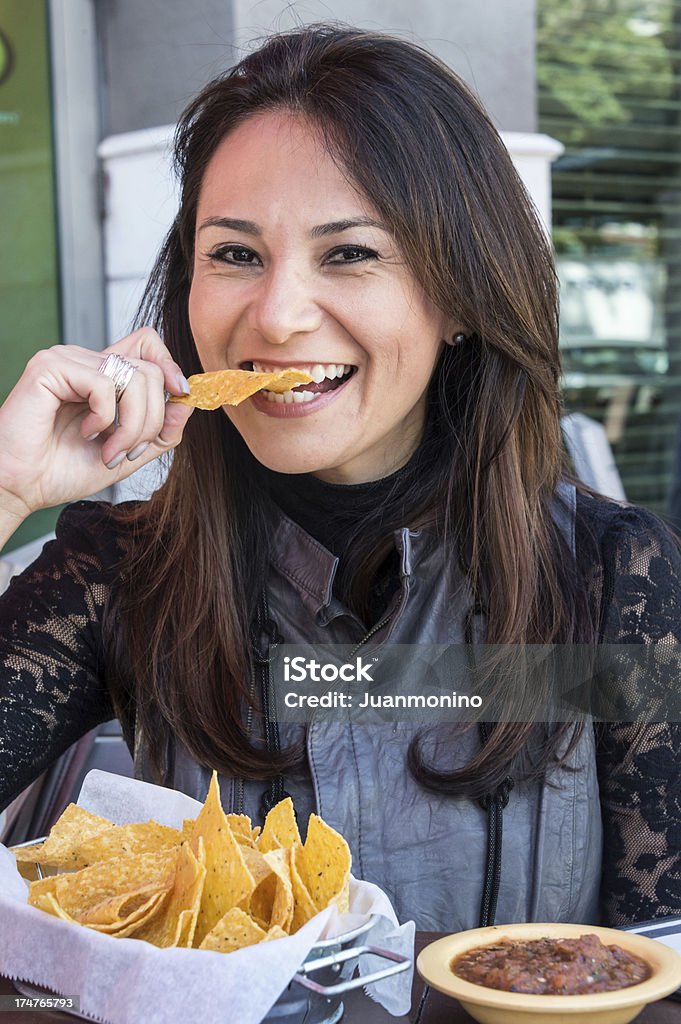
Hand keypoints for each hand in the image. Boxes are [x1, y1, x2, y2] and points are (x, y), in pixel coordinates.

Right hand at [0, 328, 194, 519]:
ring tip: (109, 451)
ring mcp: (68, 359)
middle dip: (152, 420)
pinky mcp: (51, 367)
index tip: (180, 395)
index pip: (148, 343)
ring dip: (132, 426)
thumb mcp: (128, 453)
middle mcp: (86, 360)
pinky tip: (86, 433)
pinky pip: (105, 384)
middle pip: (151, 368)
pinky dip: (105, 418)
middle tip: (127, 451)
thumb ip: (160, 431)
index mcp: (103, 374)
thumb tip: (187, 401)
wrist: (23, 487)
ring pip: (135, 377)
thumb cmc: (63, 470)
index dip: (171, 366)